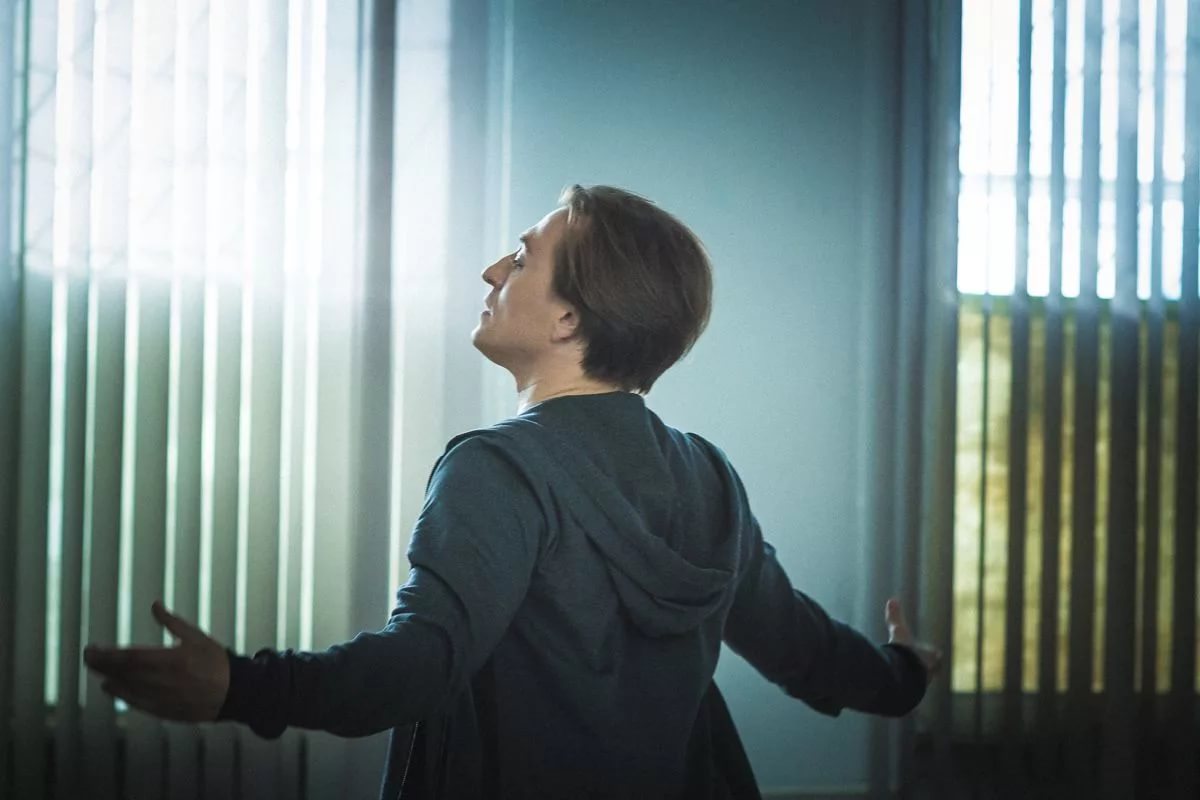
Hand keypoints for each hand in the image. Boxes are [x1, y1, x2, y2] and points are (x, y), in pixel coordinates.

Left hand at [83, 600, 229, 722]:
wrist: (235, 692)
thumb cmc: (217, 662)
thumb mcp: (197, 636)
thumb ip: (172, 622)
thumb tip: (154, 605)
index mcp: (171, 660)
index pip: (128, 657)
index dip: (106, 654)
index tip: (92, 648)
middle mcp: (162, 681)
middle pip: (123, 673)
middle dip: (102, 665)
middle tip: (89, 657)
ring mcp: (162, 698)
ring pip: (126, 689)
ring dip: (108, 679)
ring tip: (98, 671)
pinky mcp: (164, 710)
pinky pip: (136, 703)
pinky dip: (121, 695)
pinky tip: (112, 688)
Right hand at [885, 597, 942, 684]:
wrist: (904, 676)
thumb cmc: (904, 653)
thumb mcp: (898, 632)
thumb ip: (895, 617)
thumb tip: (892, 599)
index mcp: (931, 657)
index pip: (936, 655)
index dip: (931, 654)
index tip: (931, 653)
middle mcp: (929, 672)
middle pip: (930, 670)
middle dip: (923, 668)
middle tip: (915, 665)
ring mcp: (922, 685)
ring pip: (921, 682)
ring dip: (915, 680)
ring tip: (905, 678)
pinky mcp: (913, 695)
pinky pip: (911, 692)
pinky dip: (906, 690)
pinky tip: (899, 689)